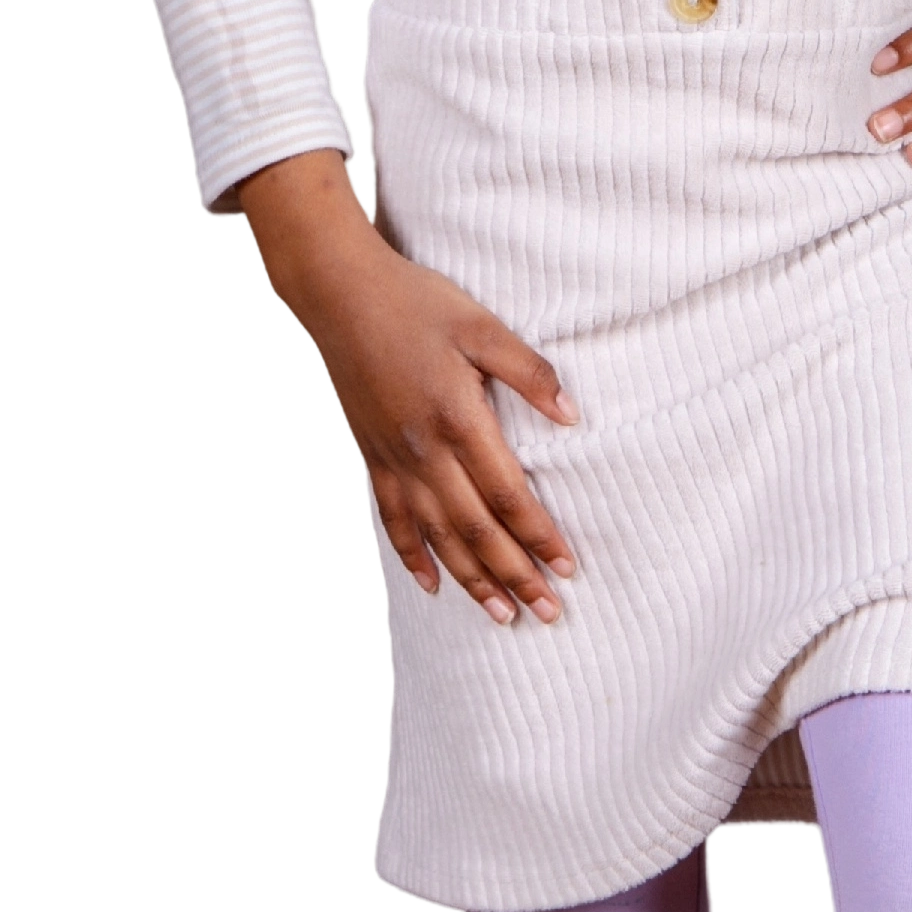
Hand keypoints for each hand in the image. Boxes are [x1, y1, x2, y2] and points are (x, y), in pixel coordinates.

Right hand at [233, 149, 578, 626]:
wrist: (340, 295)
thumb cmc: (417, 302)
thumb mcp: (481, 325)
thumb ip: (529, 373)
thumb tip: (572, 417)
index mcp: (458, 418)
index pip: (508, 496)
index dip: (539, 535)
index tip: (568, 567)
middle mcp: (424, 451)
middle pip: (476, 530)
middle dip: (515, 575)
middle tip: (548, 612)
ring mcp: (394, 459)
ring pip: (438, 537)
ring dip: (473, 581)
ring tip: (504, 616)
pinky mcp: (371, 458)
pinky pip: (394, 520)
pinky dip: (414, 556)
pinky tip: (434, 585)